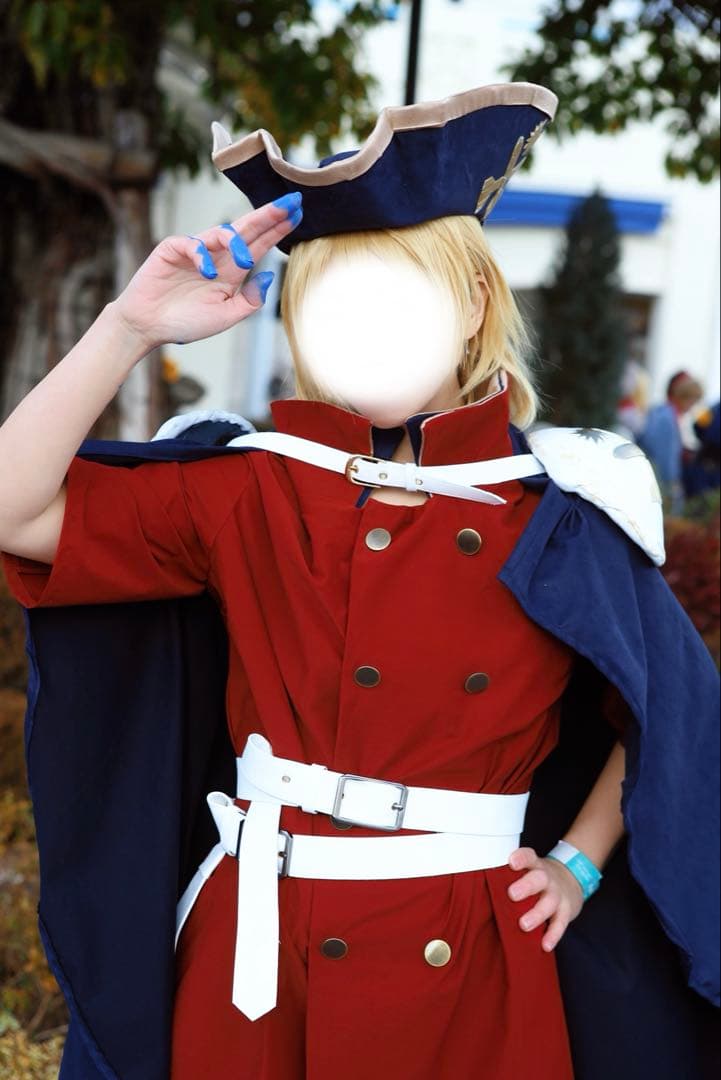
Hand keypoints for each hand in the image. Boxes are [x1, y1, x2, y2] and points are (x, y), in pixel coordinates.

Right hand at [108, 194, 302, 352]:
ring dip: (238, 241)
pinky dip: (203, 257)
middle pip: (248, 230)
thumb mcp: (227, 316)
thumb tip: (271, 274)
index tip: (299, 213)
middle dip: (270, 215)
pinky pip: (193, 246)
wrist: (148, 327)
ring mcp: (195, 251)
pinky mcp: (173, 249)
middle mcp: (217, 256)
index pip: (260, 245)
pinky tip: (208, 273)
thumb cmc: (186, 322)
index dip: (278, 229)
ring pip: (223, 233)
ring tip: (246, 259)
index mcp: (232, 271)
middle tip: (293, 200)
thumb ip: (251, 299)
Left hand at [507, 846, 584, 951]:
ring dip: (537, 914)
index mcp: (535, 865)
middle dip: (527, 886)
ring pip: (550, 902)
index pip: (529, 857)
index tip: (511, 862)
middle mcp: (547, 878)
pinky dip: (553, 935)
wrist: (570, 880)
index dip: (521, 858)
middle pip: (540, 878)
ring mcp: (558, 894)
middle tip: (512, 895)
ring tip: (524, 925)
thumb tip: (479, 888)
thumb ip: (510, 876)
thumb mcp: (529, 869)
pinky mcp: (566, 911)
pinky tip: (545, 945)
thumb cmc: (538, 878)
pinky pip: (561, 923)